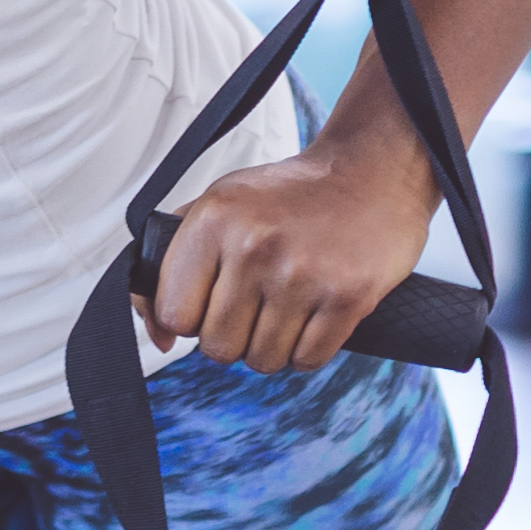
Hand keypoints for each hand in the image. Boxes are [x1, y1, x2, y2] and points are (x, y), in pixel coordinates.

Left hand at [142, 135, 436, 370]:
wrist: (371, 169)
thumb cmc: (288, 195)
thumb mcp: (219, 204)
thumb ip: (172, 262)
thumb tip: (159, 337)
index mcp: (213, 220)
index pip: (174, 314)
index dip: (191, 319)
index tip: (211, 305)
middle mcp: (254, 246)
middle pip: (218, 347)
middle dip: (233, 339)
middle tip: (254, 311)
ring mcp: (303, 274)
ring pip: (263, 360)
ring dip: (272, 348)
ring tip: (285, 312)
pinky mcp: (349, 296)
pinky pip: (308, 360)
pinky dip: (307, 352)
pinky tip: (312, 320)